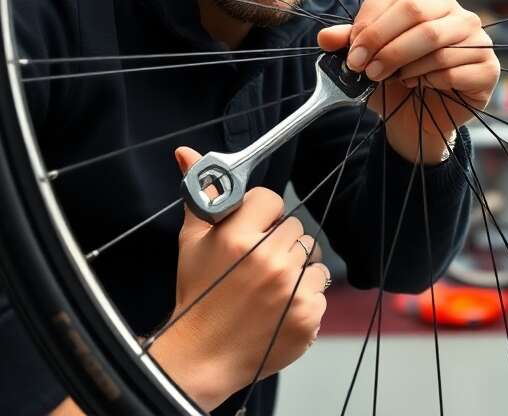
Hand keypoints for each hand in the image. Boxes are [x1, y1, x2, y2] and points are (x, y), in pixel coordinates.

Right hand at [147, 147, 329, 409]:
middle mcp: (269, 262)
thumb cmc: (198, 295)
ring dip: (296, 268)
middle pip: (296, 228)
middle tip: (258, 264)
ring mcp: (292, 291)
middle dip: (279, 241)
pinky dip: (305, 297)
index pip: (271, 199)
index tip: (251, 230)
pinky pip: (321, 289)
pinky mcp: (308, 316)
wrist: (204, 356)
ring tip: (269, 287)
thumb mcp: (191, 242)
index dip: (261, 214)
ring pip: (313, 258)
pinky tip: (279, 308)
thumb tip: (186, 152)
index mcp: (239, 239)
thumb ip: (198, 195)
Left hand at [317, 0, 498, 163]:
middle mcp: (455, 13)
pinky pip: (453, 70)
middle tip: (366, 70)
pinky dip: (429, 82)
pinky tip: (422, 86)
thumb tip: (325, 37)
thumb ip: (347, 45)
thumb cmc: (394, 83)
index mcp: (425, 1)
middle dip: (385, 45)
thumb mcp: (366, 62)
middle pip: (416, 14)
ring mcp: (476, 39)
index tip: (352, 54)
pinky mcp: (488, 68)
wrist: (418, 121)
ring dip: (405, 66)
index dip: (369, 24)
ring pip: (435, 44)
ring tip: (396, 80)